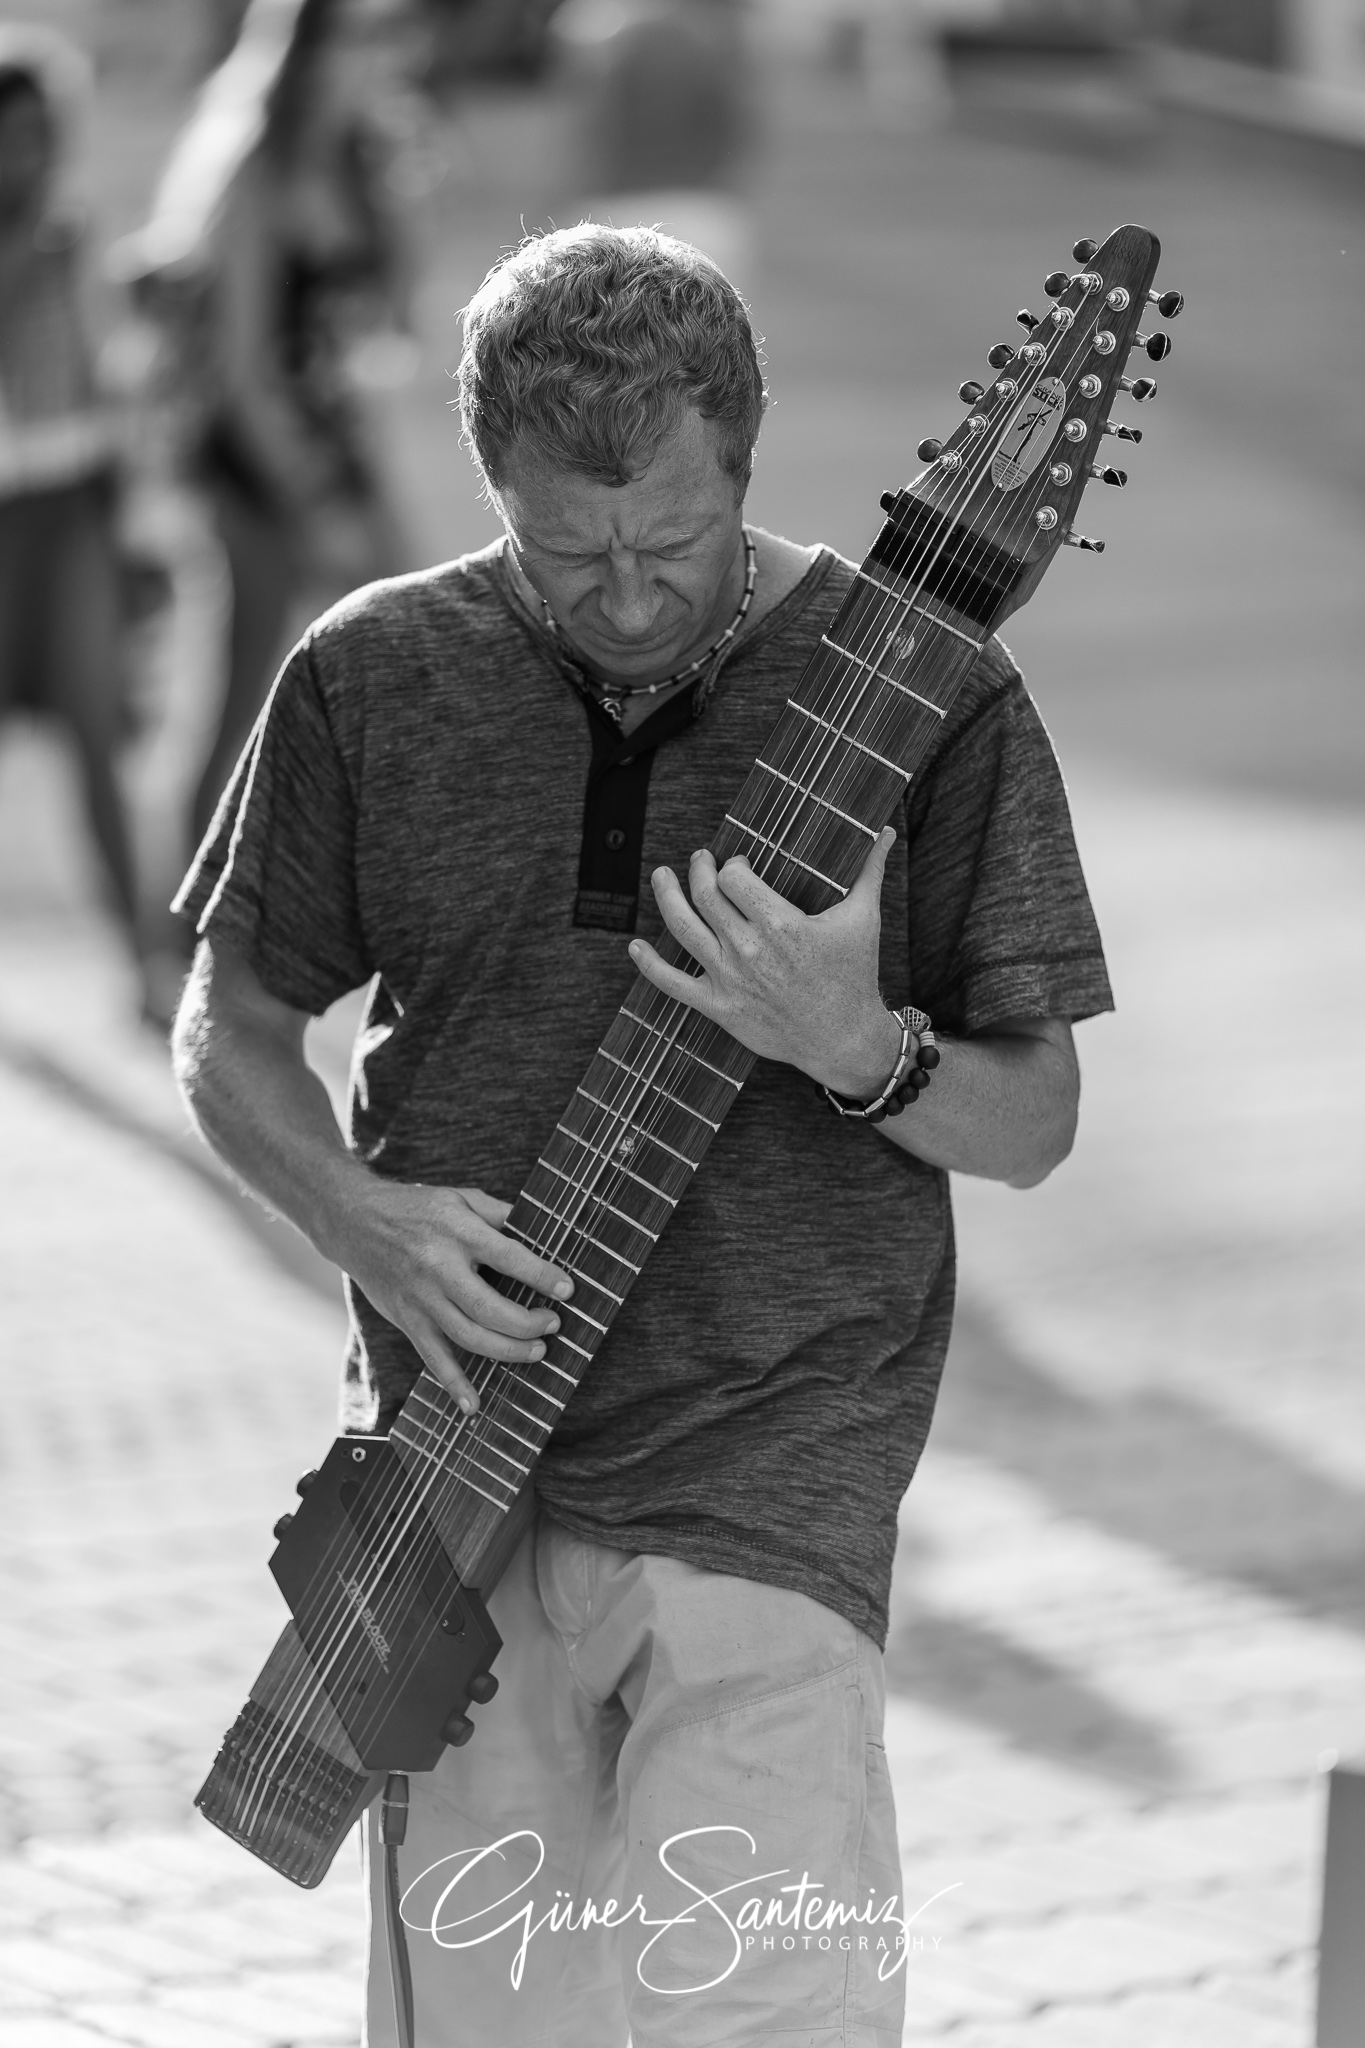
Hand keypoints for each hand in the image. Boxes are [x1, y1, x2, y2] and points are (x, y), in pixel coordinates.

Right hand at [333, 1181, 573, 1414]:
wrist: (353, 1221)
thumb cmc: (416, 1207)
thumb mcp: (460, 1197)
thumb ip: (499, 1214)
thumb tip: (542, 1231)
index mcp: (458, 1232)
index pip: (509, 1257)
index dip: (542, 1276)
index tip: (568, 1289)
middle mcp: (439, 1268)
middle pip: (490, 1308)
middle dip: (528, 1323)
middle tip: (553, 1324)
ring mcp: (421, 1298)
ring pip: (468, 1338)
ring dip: (507, 1351)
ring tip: (537, 1351)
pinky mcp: (407, 1319)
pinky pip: (433, 1357)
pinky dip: (453, 1384)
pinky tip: (474, 1405)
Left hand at [628, 827, 902, 1096]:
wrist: (843, 1037)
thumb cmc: (854, 974)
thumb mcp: (863, 919)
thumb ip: (870, 870)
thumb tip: (888, 829)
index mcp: (781, 924)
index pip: (733, 877)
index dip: (731, 865)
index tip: (739, 864)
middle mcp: (750, 950)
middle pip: (704, 894)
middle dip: (699, 870)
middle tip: (702, 861)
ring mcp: (730, 979)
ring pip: (682, 927)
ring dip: (665, 896)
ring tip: (662, 877)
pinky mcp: (719, 1007)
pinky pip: (671, 983)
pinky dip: (648, 964)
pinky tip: (635, 945)